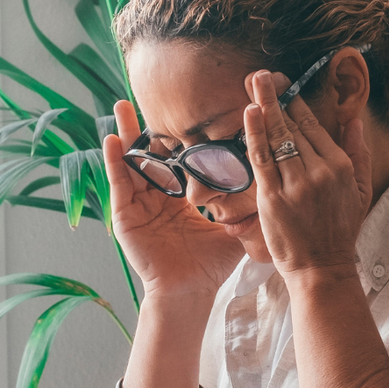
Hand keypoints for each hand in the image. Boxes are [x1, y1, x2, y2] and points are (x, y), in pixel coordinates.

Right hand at [102, 100, 246, 298]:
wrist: (189, 293)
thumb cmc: (209, 267)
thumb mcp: (230, 230)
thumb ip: (247, 210)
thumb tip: (275, 191)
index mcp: (178, 198)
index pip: (176, 159)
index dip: (177, 136)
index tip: (182, 107)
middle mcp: (156, 198)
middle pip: (149, 154)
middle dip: (145, 126)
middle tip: (143, 94)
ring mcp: (138, 206)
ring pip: (131, 162)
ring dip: (124, 134)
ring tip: (122, 105)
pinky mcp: (124, 217)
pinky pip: (119, 184)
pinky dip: (114, 161)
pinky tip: (112, 140)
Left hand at [242, 71, 373, 280]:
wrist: (321, 268)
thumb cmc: (339, 231)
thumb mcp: (361, 191)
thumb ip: (359, 153)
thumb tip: (354, 120)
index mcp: (340, 166)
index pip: (313, 126)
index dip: (296, 103)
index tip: (284, 86)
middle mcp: (319, 171)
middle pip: (293, 126)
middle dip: (277, 97)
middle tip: (262, 74)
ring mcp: (296, 184)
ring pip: (277, 138)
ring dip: (264, 106)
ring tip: (253, 82)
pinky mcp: (274, 198)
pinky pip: (262, 159)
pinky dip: (255, 134)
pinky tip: (250, 112)